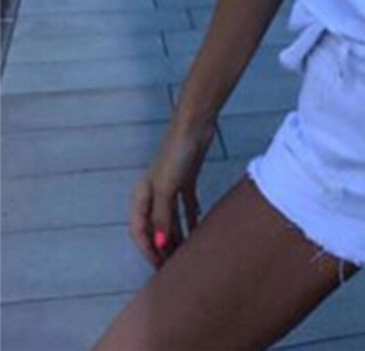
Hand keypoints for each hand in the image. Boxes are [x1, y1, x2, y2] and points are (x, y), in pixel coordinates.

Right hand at [128, 117, 215, 269]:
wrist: (194, 126)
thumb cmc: (175, 154)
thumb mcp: (167, 189)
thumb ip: (163, 217)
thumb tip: (161, 245)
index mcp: (141, 195)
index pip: (140, 230)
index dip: (148, 249)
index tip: (160, 266)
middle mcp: (153, 193)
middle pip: (156, 226)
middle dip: (163, 246)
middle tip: (174, 266)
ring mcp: (171, 186)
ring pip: (172, 218)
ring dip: (177, 235)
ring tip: (187, 253)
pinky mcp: (186, 180)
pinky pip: (186, 205)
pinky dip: (190, 218)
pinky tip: (197, 229)